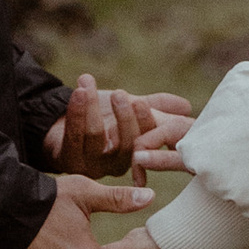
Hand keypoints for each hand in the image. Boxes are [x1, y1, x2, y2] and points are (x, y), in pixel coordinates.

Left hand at [45, 77, 195, 172]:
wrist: (61, 121)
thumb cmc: (101, 115)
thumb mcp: (130, 108)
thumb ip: (156, 106)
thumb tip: (187, 107)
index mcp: (134, 153)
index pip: (145, 140)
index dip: (144, 122)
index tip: (140, 100)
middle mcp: (115, 164)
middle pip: (125, 143)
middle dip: (124, 117)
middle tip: (121, 93)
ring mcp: (91, 164)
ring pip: (97, 136)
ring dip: (93, 107)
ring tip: (89, 83)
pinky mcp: (68, 159)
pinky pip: (74, 135)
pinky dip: (77, 111)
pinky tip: (80, 91)